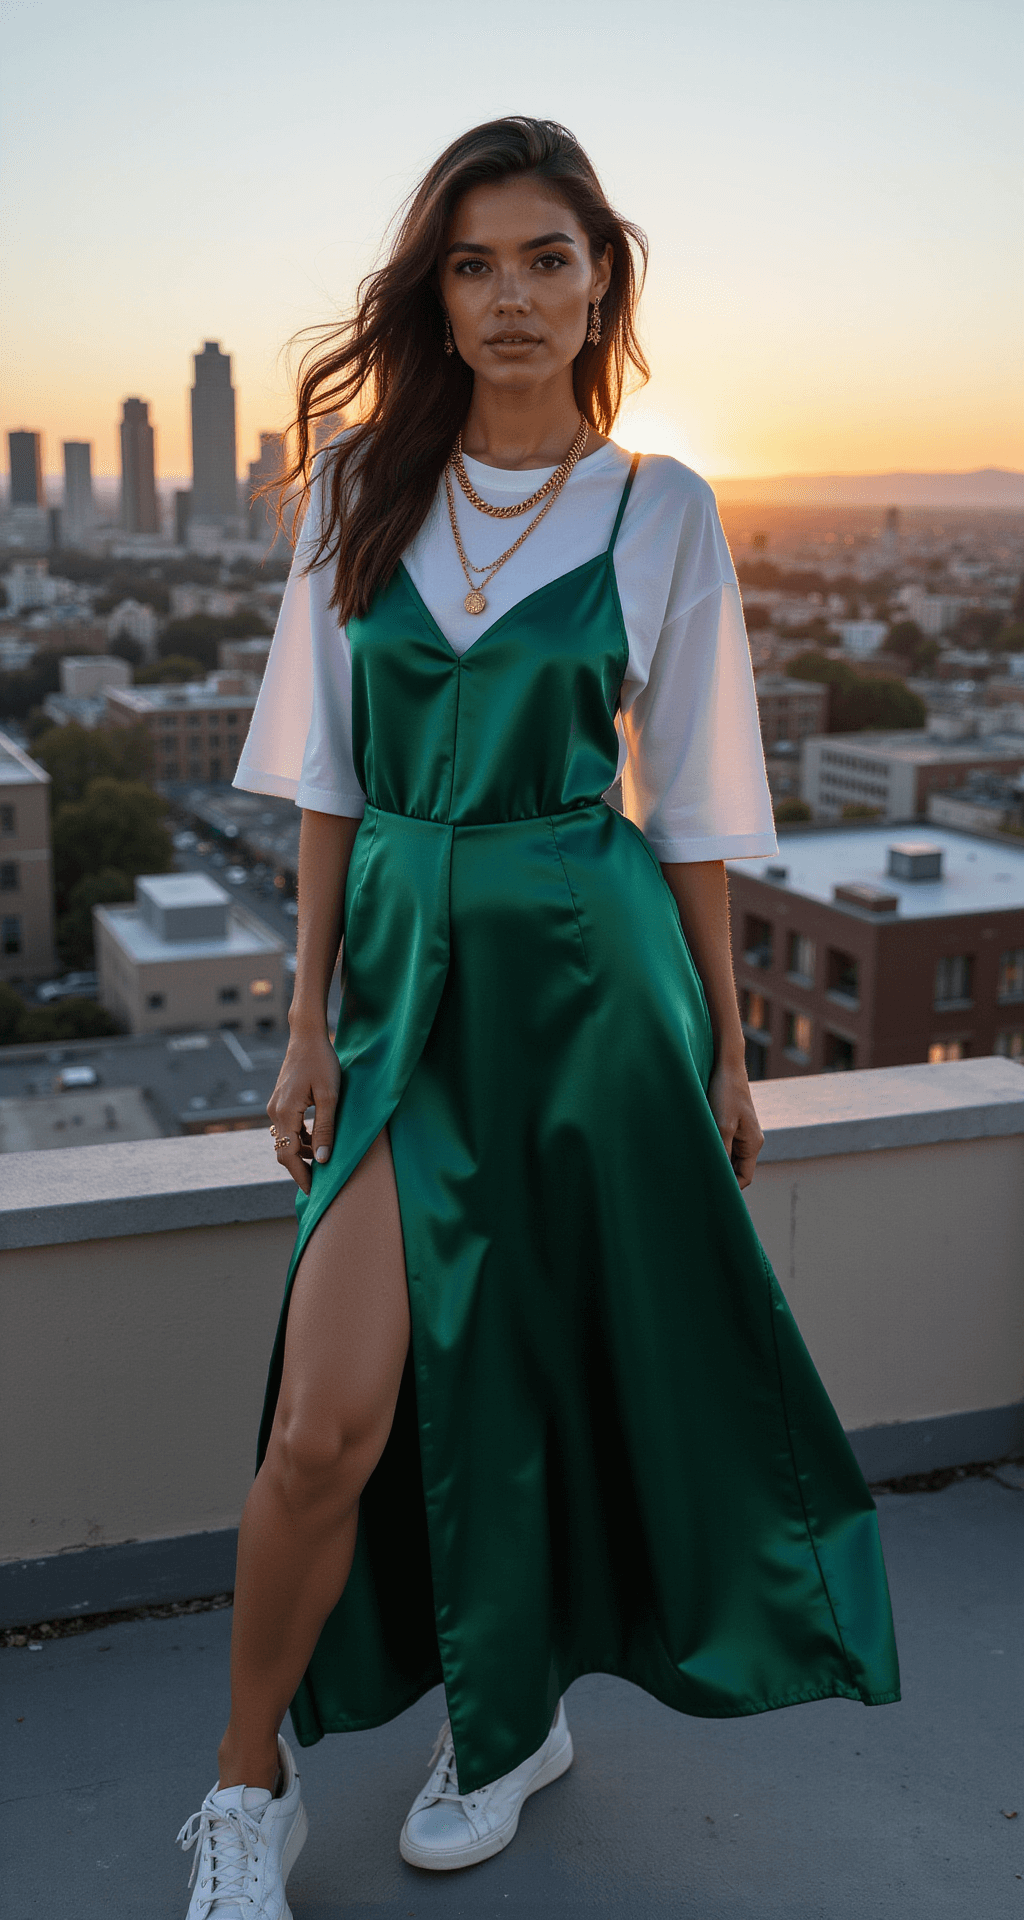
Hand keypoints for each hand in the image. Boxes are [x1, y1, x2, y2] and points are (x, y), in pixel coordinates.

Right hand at [267, 1025, 340, 1194]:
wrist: (307, 1036)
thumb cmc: (322, 1062)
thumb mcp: (330, 1097)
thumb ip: (325, 1129)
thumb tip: (324, 1161)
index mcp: (284, 1113)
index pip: (289, 1156)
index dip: (301, 1176)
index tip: (315, 1192)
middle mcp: (274, 1112)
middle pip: (284, 1152)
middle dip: (301, 1169)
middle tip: (320, 1185)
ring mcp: (275, 1107)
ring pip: (286, 1141)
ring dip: (303, 1154)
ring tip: (324, 1163)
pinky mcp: (280, 1102)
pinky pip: (287, 1129)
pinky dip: (301, 1139)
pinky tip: (318, 1141)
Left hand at [706, 1057, 763, 1189]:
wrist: (728, 1066)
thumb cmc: (726, 1093)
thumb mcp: (722, 1125)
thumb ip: (722, 1151)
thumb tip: (717, 1174)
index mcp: (753, 1144)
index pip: (745, 1177)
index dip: (731, 1187)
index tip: (711, 1190)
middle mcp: (750, 1141)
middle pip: (737, 1169)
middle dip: (722, 1175)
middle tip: (698, 1181)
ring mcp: (742, 1133)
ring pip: (730, 1157)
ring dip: (716, 1161)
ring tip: (696, 1166)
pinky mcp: (733, 1125)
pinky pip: (726, 1145)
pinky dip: (715, 1149)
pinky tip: (698, 1149)